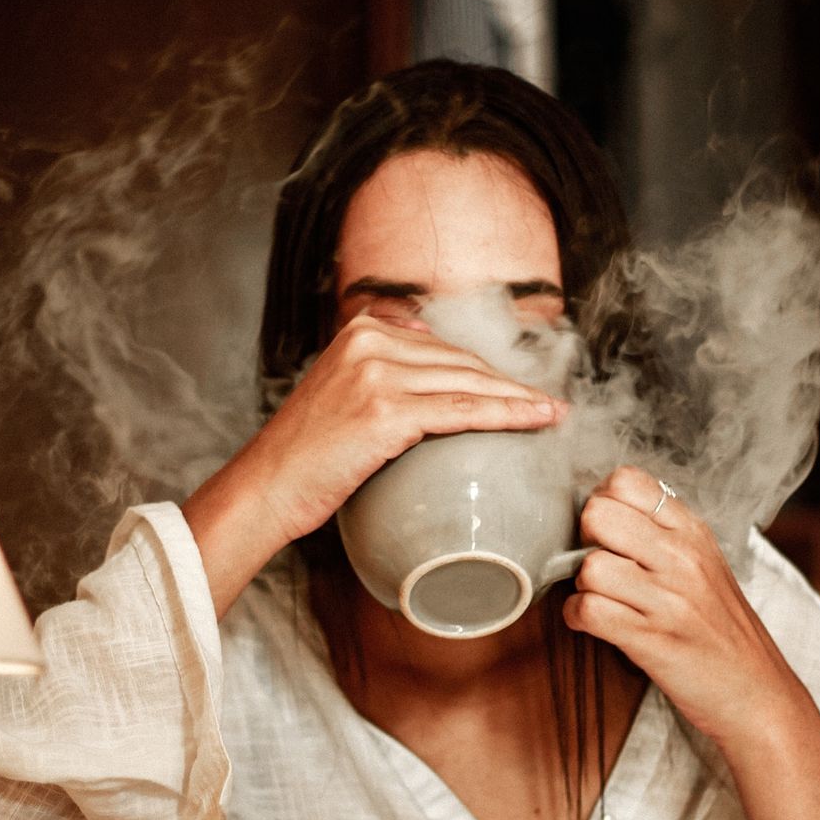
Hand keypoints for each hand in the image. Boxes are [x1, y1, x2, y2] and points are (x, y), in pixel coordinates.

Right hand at [256, 313, 568, 544]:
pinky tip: (537, 421)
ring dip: (520, 399)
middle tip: (546, 405)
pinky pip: (463, 410)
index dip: (486, 370)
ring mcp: (377, 373)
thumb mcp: (339, 397)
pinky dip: (507, 415)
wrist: (267, 488)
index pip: (442, 347)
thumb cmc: (304, 459)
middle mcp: (369, 342)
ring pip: (469, 383)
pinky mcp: (386, 410)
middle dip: (509, 384)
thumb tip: (429, 385)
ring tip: (552, 415)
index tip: (518, 389)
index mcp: (360, 331)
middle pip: (461, 361)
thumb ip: (379, 379)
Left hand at [563, 465, 816, 749]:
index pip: (626, 481)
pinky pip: (588, 611)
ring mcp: (669, 599)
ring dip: (582, 586)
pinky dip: (579, 618)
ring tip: (602, 599)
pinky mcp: (653, 640)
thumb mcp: (705, 565)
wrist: (758, 693)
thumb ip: (662, 533)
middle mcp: (683, 558)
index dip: (603, 503)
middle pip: (598, 515)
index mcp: (693, 532)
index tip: (609, 533)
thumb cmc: (722, 630)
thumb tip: (604, 509)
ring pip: (590, 566)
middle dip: (584, 541)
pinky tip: (596, 624)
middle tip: (601, 566)